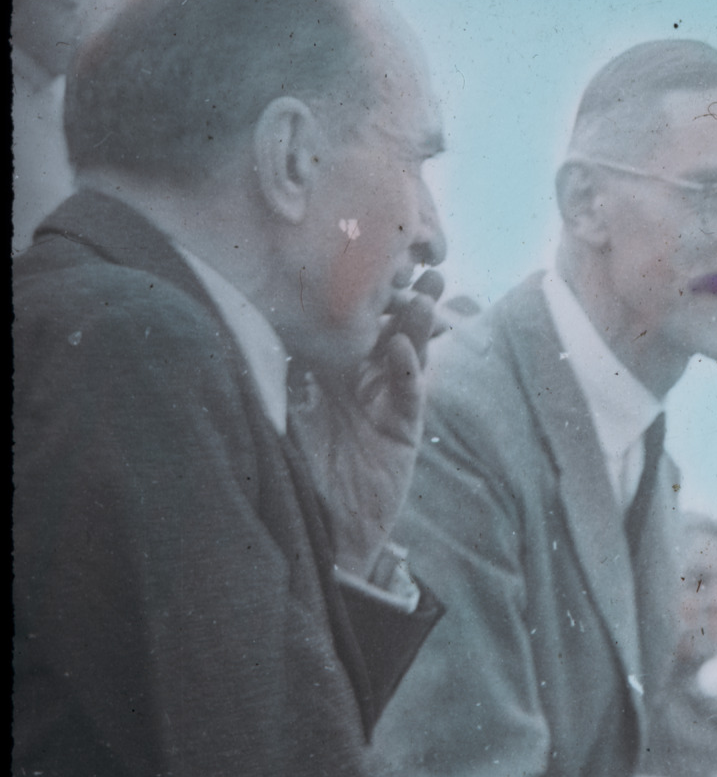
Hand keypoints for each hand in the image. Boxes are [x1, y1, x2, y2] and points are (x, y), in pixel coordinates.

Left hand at [291, 268, 445, 576]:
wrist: (320, 525)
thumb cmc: (296, 469)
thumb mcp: (275, 407)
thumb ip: (270, 369)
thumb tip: (236, 318)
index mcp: (333, 371)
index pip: (352, 321)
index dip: (361, 290)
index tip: (362, 251)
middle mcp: (364, 382)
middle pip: (387, 329)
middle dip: (403, 297)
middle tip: (414, 261)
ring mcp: (386, 405)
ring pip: (406, 356)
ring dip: (415, 326)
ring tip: (421, 293)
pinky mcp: (402, 433)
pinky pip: (407, 397)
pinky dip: (405, 373)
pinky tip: (399, 349)